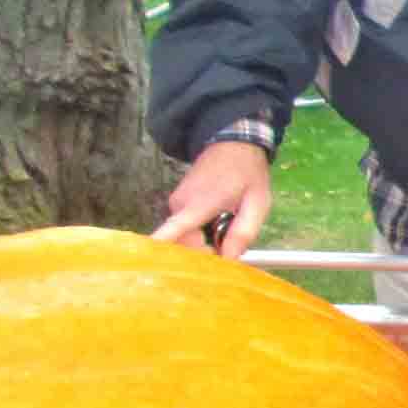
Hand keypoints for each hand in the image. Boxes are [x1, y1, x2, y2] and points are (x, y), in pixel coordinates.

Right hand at [149, 139, 273, 258]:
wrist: (233, 144)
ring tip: (228, 226)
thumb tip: (229, 259)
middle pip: (186, 244)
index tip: (150, 264)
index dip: (163, 248)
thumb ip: (244, 232)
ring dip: (206, 241)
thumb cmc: (247, 173)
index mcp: (199, 204)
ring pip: (187, 236)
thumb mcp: (257, 203)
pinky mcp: (177, 203)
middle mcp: (180, 205)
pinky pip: (186, 227)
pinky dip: (201, 232)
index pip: (174, 230)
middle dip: (207, 252)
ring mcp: (175, 203)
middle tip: (231, 245)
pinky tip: (218, 221)